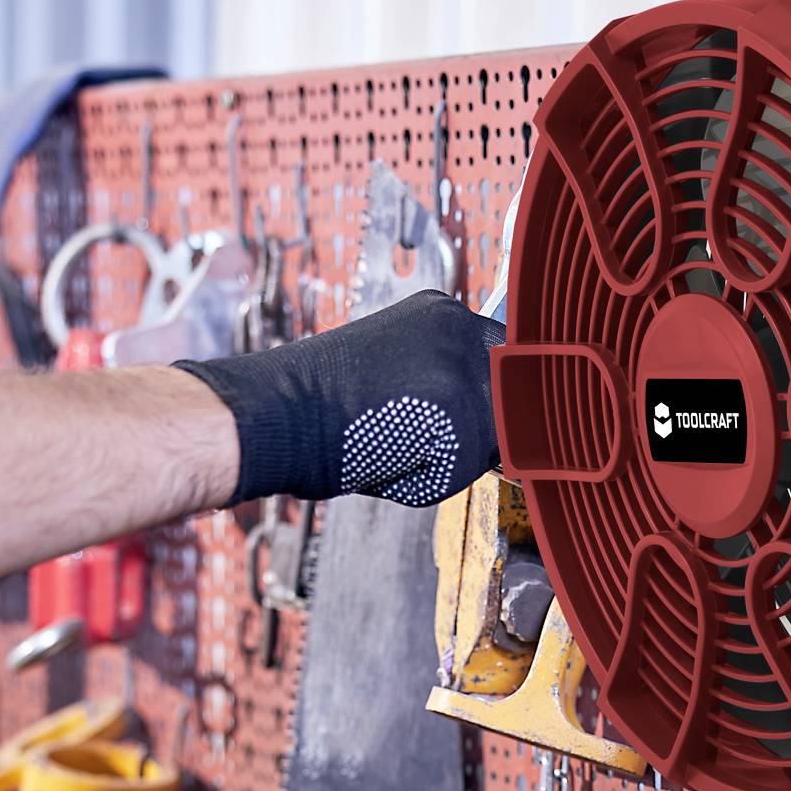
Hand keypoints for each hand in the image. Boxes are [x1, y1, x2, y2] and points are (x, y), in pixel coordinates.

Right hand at [174, 291, 505, 507]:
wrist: (278, 411)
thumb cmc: (318, 403)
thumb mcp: (392, 369)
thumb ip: (438, 381)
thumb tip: (481, 420)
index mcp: (441, 312)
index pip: (501, 361)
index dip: (488, 402)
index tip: (466, 426)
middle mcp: (460, 329)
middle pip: (512, 396)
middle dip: (485, 428)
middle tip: (429, 444)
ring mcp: (464, 369)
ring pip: (492, 437)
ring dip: (456, 457)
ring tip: (396, 447)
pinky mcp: (460, 412)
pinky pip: (467, 467)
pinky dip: (434, 478)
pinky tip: (390, 459)